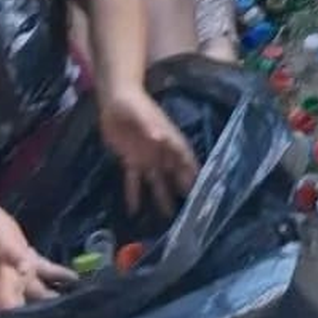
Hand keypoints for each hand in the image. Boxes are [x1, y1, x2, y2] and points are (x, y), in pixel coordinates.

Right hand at [0, 204, 76, 311]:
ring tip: (80, 299)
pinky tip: (75, 278)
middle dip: (50, 312)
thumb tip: (26, 271)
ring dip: (57, 294)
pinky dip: (59, 275)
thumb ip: (14, 256)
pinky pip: (45, 271)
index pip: (16, 314)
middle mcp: (12, 285)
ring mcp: (20, 273)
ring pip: (41, 290)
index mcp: (3, 286)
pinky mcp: (27, 260)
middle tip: (75, 314)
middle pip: (32, 306)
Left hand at [99, 86, 198, 216]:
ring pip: (157, 180)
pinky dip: (134, 195)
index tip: (202, 187)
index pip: (184, 157)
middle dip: (182, 188)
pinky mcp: (131, 160)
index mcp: (168, 138)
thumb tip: (160, 138)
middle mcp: (161, 150)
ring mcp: (146, 156)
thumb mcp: (141, 114)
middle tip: (190, 209)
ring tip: (166, 217)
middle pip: (174, 172)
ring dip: (161, 196)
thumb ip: (150, 126)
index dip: (193, 171)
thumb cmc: (132, 104)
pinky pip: (134, 181)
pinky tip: (134, 211)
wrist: (115, 100)